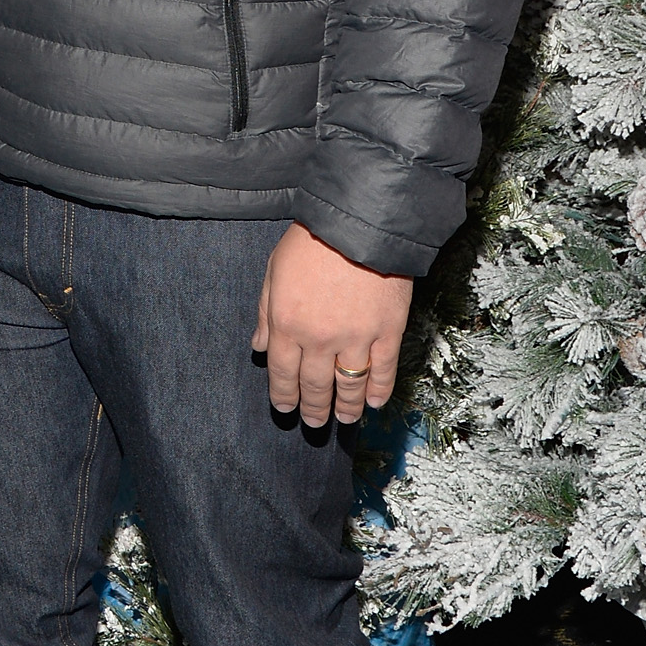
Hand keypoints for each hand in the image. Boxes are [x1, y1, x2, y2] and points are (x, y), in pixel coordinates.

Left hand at [253, 225, 410, 429]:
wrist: (359, 223)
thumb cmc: (312, 240)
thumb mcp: (274, 271)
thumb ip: (264, 312)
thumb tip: (258, 346)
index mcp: (287, 324)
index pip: (282, 372)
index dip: (283, 395)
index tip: (285, 408)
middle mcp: (319, 338)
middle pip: (314, 385)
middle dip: (313, 408)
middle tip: (314, 422)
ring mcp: (355, 338)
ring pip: (349, 385)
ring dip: (346, 407)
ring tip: (344, 419)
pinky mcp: (387, 331)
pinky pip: (383, 370)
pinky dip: (379, 390)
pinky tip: (373, 403)